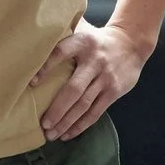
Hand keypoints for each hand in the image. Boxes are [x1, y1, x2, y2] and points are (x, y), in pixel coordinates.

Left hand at [34, 15, 149, 140]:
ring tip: (52, 134)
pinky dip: (81, 125)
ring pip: (84, 105)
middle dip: (57, 109)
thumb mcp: (83, 30)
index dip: (46, 67)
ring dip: (67, 122)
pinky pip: (96, 112)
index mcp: (82, 43)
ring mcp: (105, 78)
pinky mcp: (114, 91)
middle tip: (43, 124)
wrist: (131, 43)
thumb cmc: (97, 40)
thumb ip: (63, 31)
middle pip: (74, 89)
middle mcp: (94, 61)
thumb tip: (33, 33)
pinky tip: (68, 134)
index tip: (32, 83)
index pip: (61, 53)